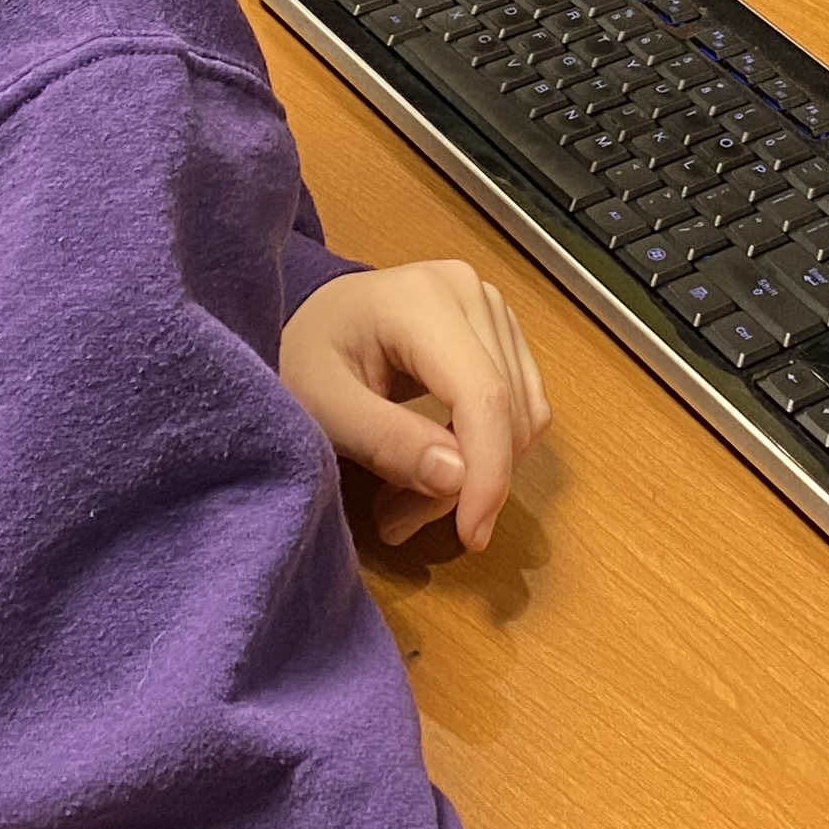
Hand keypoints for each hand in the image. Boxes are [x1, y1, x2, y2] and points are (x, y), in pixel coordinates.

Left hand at [277, 261, 551, 550]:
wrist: (315, 320)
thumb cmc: (308, 356)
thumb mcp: (323, 404)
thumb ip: (385, 440)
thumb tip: (459, 478)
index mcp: (423, 300)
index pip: (483, 393)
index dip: (487, 471)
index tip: (472, 535)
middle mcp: (471, 294)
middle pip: (505, 409)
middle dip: (468, 483)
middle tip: (397, 523)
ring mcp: (493, 310)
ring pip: (520, 416)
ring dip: (477, 476)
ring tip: (405, 502)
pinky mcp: (503, 333)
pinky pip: (521, 408)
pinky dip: (488, 454)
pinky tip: (436, 471)